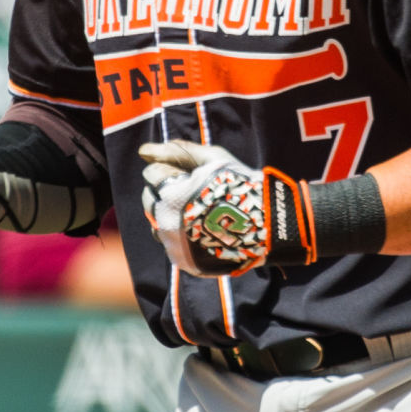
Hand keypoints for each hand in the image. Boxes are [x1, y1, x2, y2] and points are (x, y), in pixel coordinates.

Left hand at [140, 140, 267, 277]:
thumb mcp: (213, 159)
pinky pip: (170, 243)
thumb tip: (143, 151)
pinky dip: (179, 235)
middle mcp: (166, 221)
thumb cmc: (239, 185)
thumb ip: (177, 152)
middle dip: (165, 192)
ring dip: (169, 214)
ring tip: (198, 211)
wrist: (267, 226)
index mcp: (171, 193)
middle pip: (149, 199)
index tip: (191, 174)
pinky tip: (201, 228)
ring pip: (157, 223)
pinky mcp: (183, 261)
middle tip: (193, 192)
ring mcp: (173, 244)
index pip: (152, 174)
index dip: (172, 170)